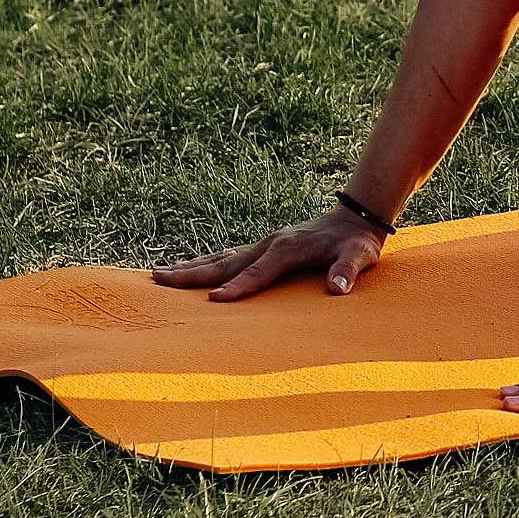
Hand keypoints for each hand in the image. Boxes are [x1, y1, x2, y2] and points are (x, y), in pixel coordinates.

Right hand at [151, 208, 385, 300]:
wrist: (355, 216)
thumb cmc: (357, 242)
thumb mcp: (360, 255)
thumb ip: (348, 271)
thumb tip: (338, 289)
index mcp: (288, 248)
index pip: (258, 272)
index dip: (239, 287)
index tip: (214, 300)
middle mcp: (269, 244)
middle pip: (226, 263)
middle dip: (193, 274)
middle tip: (159, 281)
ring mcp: (263, 244)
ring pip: (220, 258)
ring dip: (190, 267)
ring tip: (158, 274)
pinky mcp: (262, 248)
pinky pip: (227, 258)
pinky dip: (204, 263)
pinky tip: (187, 269)